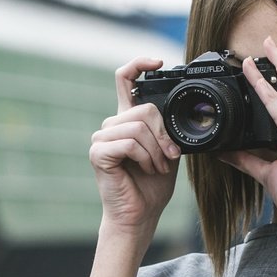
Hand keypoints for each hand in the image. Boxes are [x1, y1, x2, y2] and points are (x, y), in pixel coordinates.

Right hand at [90, 57, 182, 237]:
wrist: (141, 214)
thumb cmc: (152, 186)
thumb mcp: (167, 150)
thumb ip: (166, 128)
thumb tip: (178, 112)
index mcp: (126, 120)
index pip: (125, 79)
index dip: (139, 64)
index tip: (157, 62)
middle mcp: (111, 125)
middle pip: (143, 108)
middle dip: (164, 134)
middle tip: (169, 156)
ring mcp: (101, 138)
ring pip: (138, 126)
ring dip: (156, 150)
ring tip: (158, 167)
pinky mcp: (98, 152)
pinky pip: (129, 143)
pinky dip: (145, 157)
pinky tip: (146, 169)